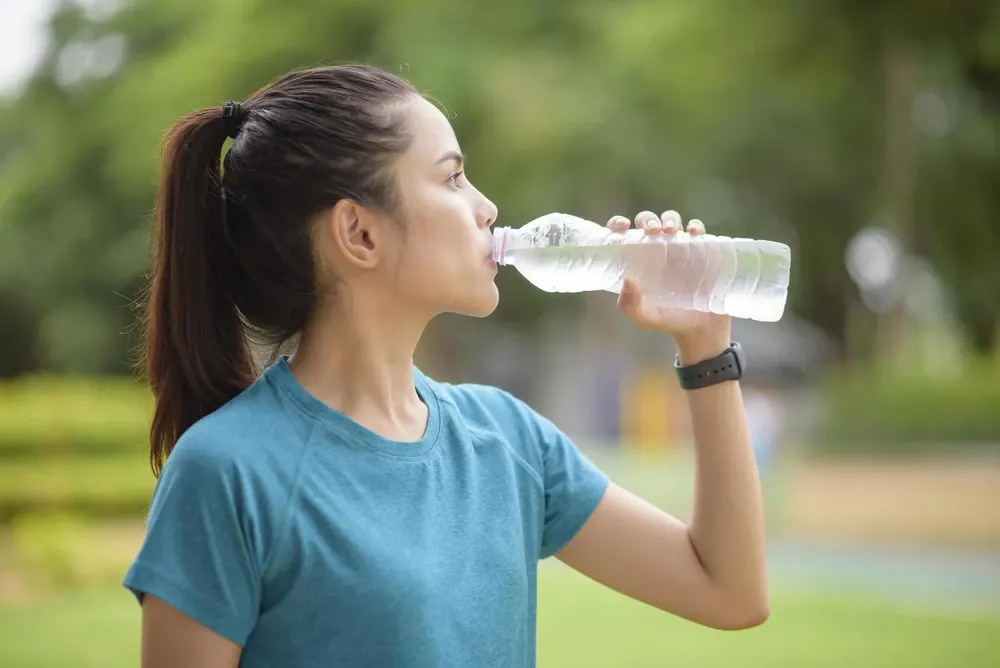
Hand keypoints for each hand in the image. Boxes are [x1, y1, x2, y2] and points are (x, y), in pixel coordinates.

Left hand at [608, 210, 731, 363]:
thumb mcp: (645, 317)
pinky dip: (696, 226)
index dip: (618, 224)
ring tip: (671, 231)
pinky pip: (698, 231)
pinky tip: (694, 234)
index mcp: (638, 261)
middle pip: (648, 222)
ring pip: (672, 220)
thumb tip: (627, 279)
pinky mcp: (702, 251)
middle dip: (648, 220)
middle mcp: (657, 251)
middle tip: (652, 231)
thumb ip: (630, 304)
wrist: (701, 331)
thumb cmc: (669, 321)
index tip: (622, 225)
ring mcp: (680, 249)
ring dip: (670, 219)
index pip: (624, 235)